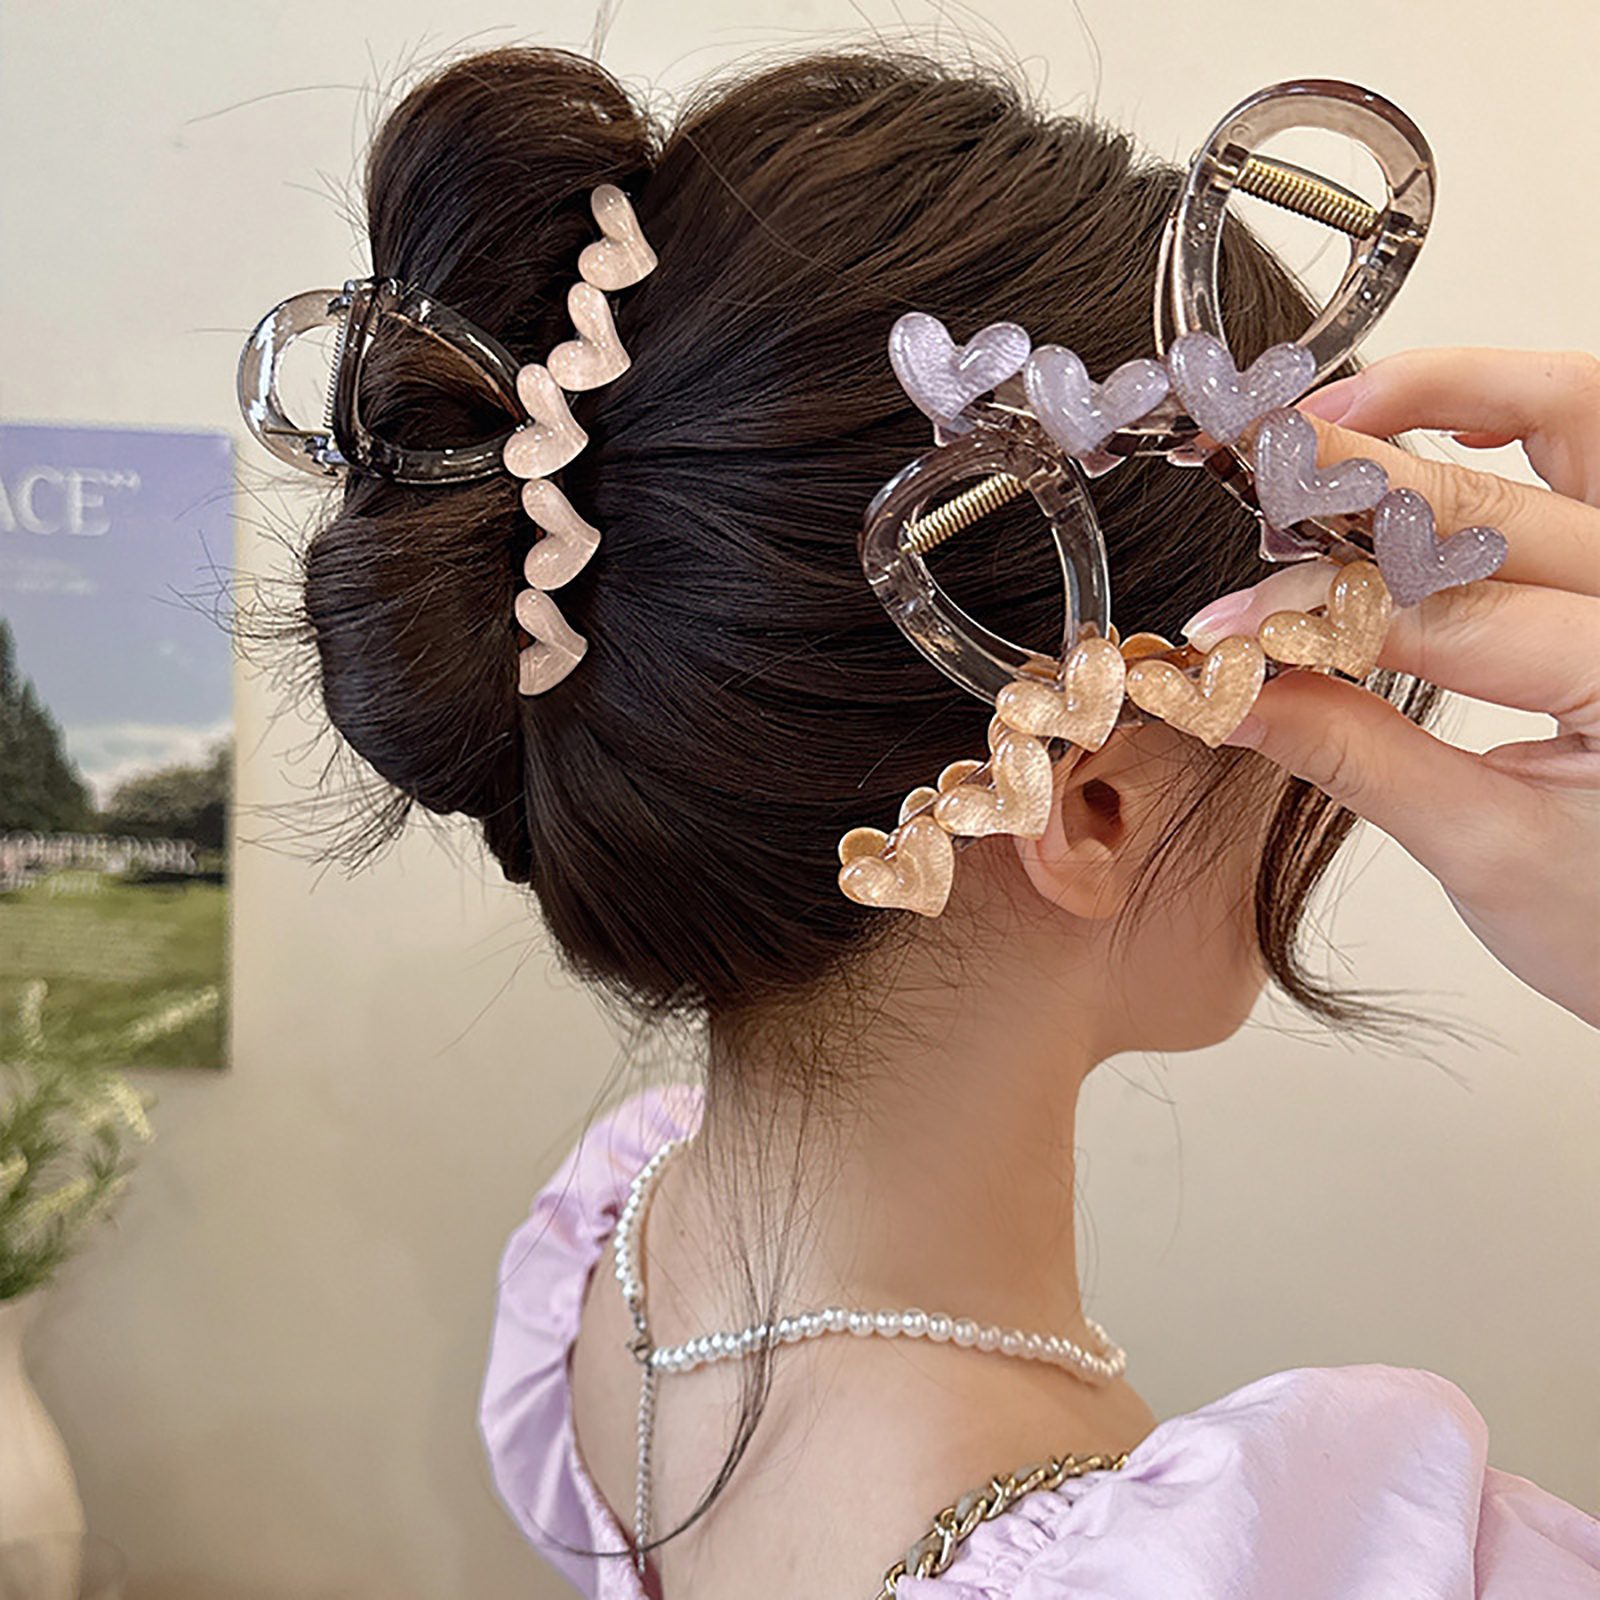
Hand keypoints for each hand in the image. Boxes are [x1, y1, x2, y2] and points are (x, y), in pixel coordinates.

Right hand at [1190, 348, 1599, 1026]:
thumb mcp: (1486, 853)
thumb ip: (1354, 755)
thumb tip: (1232, 696)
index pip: (1445, 619)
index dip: (1316, 616)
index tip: (1220, 629)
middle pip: (1491, 500)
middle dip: (1354, 484)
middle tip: (1249, 469)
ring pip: (1576, 412)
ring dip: (1451, 390)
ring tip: (1338, 414)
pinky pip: (1597, 444)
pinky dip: (1518, 412)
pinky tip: (1442, 423)